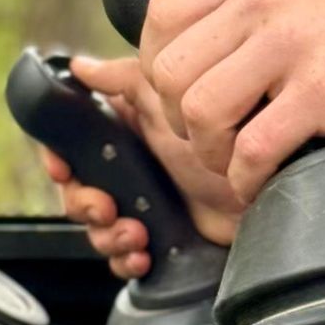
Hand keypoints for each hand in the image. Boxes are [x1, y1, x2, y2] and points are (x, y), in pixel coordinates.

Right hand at [36, 55, 242, 279]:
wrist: (267, 178)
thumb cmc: (227, 129)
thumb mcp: (166, 98)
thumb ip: (122, 80)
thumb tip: (78, 65)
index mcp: (120, 132)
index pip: (67, 145)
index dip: (56, 157)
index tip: (61, 167)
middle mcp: (125, 169)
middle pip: (75, 191)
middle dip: (83, 205)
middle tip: (105, 208)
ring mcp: (140, 204)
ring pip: (96, 228)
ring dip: (106, 236)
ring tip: (135, 234)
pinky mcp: (158, 237)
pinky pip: (123, 256)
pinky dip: (126, 259)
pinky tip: (142, 254)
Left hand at [141, 0, 324, 203]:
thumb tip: (207, 36)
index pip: (159, 15)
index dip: (154, 65)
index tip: (177, 94)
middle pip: (170, 70)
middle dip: (177, 118)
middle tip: (207, 137)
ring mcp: (291, 42)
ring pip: (200, 111)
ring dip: (208, 152)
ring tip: (234, 161)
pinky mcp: (322, 91)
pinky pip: (252, 149)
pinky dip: (246, 178)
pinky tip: (262, 181)